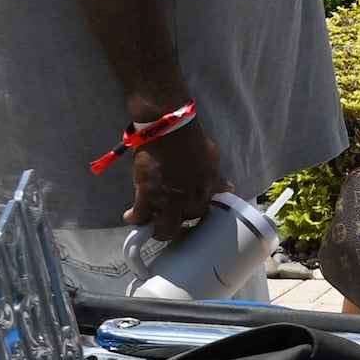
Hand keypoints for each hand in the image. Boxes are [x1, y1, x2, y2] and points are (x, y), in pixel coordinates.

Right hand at [122, 118, 223, 240]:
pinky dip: (135, 218)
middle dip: (173, 223)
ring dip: (156, 229)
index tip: (182, 212)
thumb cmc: (190, 139)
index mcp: (206, 191)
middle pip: (182, 225)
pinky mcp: (148, 196)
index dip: (189, 214)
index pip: (200, 214)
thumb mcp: (212, 159)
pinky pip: (141, 217)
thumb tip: (228, 188)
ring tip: (148, 223)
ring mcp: (169, 201)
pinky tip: (131, 216)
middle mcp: (190, 200)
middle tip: (164, 218)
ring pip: (163, 230)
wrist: (169, 128)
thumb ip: (217, 178)